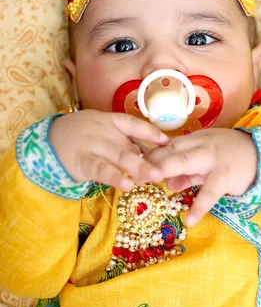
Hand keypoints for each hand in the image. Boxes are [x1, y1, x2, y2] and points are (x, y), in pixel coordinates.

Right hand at [49, 110, 168, 190]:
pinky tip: (127, 185)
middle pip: (129, 147)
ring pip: (119, 158)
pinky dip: (115, 177)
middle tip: (164, 171)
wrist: (48, 140)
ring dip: (138, 168)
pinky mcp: (83, 162)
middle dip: (149, 160)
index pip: (133, 124)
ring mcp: (93, 146)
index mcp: (109, 121)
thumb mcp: (101, 130)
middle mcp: (104, 132)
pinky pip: (101, 170)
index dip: (150, 132)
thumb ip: (122, 140)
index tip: (167, 142)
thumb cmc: (82, 136)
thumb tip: (147, 153)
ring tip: (153, 178)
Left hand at [145, 128, 256, 225]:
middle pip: (173, 151)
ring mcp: (215, 160)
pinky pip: (210, 192)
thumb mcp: (208, 162)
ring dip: (169, 171)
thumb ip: (189, 172)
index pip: (168, 146)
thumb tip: (169, 183)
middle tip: (134, 174)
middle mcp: (203, 146)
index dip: (150, 155)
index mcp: (197, 141)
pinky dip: (199, 206)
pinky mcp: (227, 176)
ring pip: (188, 163)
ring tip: (154, 184)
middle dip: (152, 161)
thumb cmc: (232, 158)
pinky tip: (189, 219)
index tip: (132, 165)